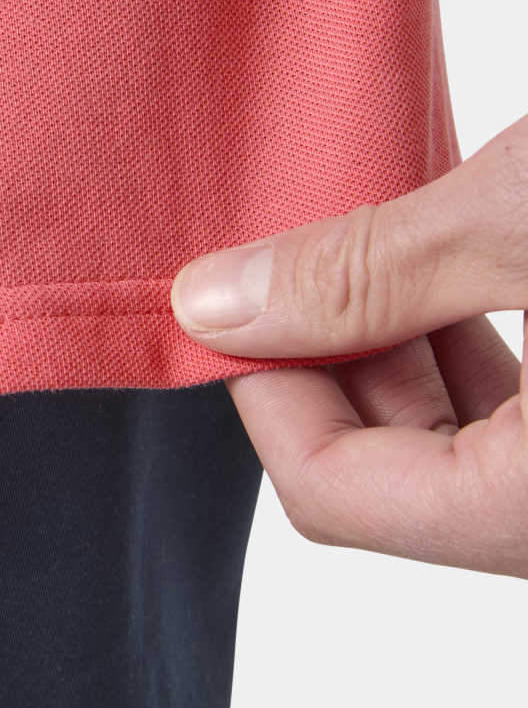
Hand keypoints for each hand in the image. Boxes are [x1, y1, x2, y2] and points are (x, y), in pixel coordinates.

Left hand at [169, 113, 527, 577]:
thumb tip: (211, 303)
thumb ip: (363, 271)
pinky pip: (506, 421)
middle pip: (387, 471)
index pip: (333, 491)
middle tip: (290, 260)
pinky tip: (435, 267)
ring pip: (449, 444)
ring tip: (366, 248)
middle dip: (322, 357)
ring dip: (386, 344)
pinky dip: (452, 343)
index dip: (257, 384)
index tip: (227, 296)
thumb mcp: (519, 216)